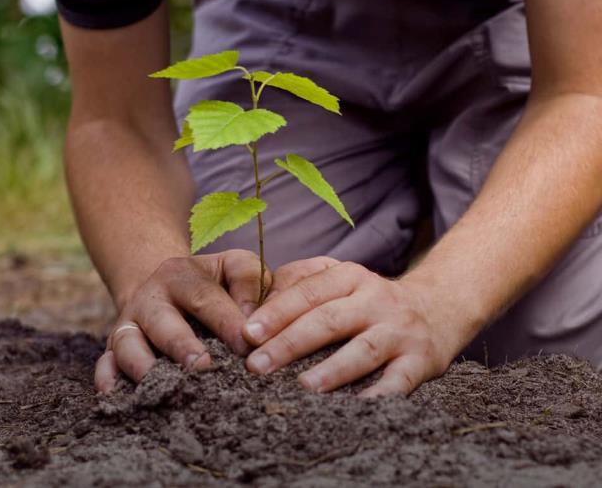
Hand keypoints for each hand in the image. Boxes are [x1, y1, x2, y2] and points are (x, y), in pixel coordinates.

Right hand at [95, 249, 270, 391]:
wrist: (165, 286)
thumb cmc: (213, 283)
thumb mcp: (232, 267)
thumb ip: (249, 283)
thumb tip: (253, 325)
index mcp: (181, 275)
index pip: (204, 297)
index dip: (226, 321)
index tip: (247, 346)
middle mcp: (150, 298)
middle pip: (162, 322)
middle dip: (181, 346)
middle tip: (203, 366)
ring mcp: (128, 324)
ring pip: (127, 344)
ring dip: (144, 366)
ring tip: (166, 387)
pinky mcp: (113, 348)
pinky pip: (104, 364)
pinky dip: (107, 379)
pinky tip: (117, 396)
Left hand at [242, 257, 459, 396]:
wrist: (439, 307)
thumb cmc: (370, 300)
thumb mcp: (341, 279)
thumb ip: (301, 284)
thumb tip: (255, 306)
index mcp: (350, 277)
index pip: (308, 292)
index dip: (276, 312)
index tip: (247, 333)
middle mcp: (376, 300)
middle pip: (328, 320)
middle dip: (290, 343)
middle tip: (257, 366)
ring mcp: (400, 330)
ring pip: (363, 350)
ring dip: (332, 369)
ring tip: (302, 386)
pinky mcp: (421, 360)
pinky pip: (399, 381)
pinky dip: (379, 395)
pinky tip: (356, 409)